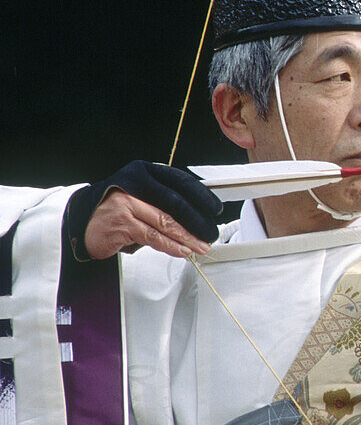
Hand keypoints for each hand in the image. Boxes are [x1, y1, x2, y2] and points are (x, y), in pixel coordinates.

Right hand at [65, 161, 222, 259]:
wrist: (81, 220)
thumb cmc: (114, 210)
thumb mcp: (140, 197)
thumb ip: (162, 201)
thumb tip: (196, 217)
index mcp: (144, 173)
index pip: (180, 182)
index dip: (201, 197)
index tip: (215, 210)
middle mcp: (135, 184)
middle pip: (176, 204)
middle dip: (197, 223)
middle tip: (210, 234)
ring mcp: (127, 203)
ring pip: (166, 222)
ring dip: (187, 238)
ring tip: (200, 246)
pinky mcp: (122, 223)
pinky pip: (153, 236)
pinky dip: (171, 246)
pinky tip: (182, 251)